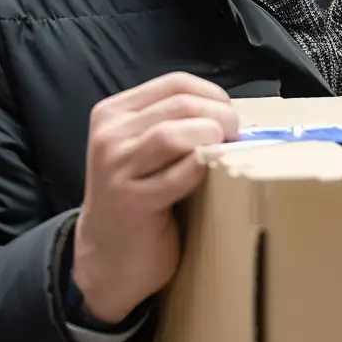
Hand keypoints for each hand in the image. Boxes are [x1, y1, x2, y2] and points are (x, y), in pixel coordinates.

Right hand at [71, 72, 237, 323]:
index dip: (214, 95)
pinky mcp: (130, 201)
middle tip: (234, 140)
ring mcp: (114, 168)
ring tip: (222, 155)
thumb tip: (229, 110)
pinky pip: (180, 172)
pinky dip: (202, 170)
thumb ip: (175, 121)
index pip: (176, 83)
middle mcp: (109, 135)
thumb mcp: (146, 147)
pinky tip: (205, 179)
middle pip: (182, 104)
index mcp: (114, 113)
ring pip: (176, 134)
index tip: (229, 117)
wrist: (107, 259)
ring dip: (212, 140)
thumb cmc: (140, 196)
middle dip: (221, 118)